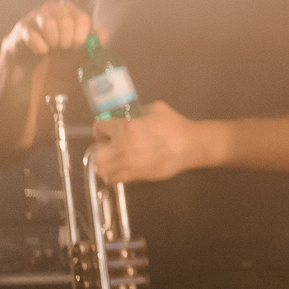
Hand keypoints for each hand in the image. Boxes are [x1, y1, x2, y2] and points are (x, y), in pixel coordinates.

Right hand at [1, 2, 96, 66]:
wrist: (30, 55)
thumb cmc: (57, 47)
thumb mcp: (77, 44)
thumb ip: (92, 39)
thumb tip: (103, 35)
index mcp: (69, 10)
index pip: (81, 18)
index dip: (81, 35)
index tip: (77, 47)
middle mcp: (53, 8)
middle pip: (66, 21)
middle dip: (67, 40)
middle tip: (64, 48)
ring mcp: (36, 16)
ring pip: (50, 25)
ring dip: (53, 42)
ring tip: (52, 48)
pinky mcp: (22, 27)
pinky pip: (33, 36)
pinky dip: (40, 47)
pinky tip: (42, 51)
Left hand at [92, 101, 216, 183]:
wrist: (190, 145)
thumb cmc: (176, 125)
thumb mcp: (156, 109)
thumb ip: (138, 112)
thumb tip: (128, 116)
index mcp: (127, 126)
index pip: (100, 128)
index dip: (101, 130)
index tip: (105, 133)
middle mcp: (124, 145)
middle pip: (97, 153)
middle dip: (101, 150)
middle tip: (108, 148)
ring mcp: (129, 162)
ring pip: (102, 169)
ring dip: (106, 164)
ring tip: (113, 161)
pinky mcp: (135, 175)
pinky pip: (113, 179)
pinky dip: (113, 176)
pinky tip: (121, 170)